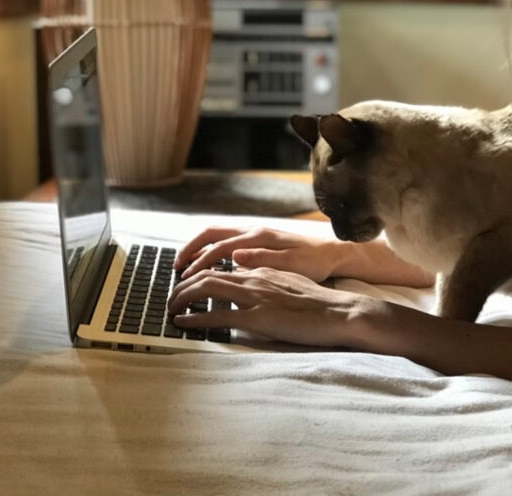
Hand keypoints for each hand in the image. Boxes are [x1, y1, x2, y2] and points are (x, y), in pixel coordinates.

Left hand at [167, 267, 377, 347]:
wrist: (339, 313)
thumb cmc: (320, 303)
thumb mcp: (291, 284)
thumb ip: (269, 283)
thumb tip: (252, 287)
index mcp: (263, 270)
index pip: (222, 267)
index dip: (199, 274)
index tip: (187, 284)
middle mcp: (255, 278)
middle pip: (207, 274)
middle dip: (183, 285)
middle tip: (171, 297)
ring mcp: (255, 297)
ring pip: (206, 289)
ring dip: (182, 298)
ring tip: (170, 308)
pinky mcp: (258, 318)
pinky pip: (217, 316)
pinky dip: (195, 319)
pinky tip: (182, 323)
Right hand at [174, 226, 343, 282]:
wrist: (336, 254)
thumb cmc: (316, 262)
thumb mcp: (292, 263)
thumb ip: (262, 259)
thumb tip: (234, 255)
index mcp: (259, 238)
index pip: (220, 247)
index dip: (200, 262)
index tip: (185, 278)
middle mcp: (254, 233)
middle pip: (212, 234)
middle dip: (191, 249)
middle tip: (175, 268)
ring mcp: (256, 237)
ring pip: (218, 238)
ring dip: (200, 250)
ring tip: (185, 268)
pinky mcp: (260, 244)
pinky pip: (228, 244)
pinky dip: (212, 253)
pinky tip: (209, 269)